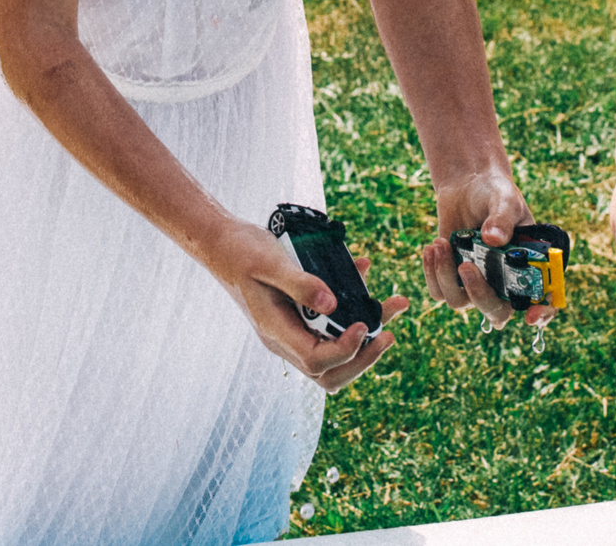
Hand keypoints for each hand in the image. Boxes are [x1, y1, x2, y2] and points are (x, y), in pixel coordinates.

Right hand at [216, 221, 407, 394]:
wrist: (222, 243)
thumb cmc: (242, 251)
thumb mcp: (271, 263)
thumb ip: (300, 284)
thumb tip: (333, 304)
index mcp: (276, 331)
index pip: (317, 361)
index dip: (346, 349)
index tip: (365, 325)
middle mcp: (285, 338)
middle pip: (330, 372)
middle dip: (364, 357)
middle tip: (388, 335)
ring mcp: (292, 330)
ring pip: (334, 352)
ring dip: (367, 335)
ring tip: (393, 307)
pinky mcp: (299, 316)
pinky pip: (330, 324)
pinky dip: (352, 309)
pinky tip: (363, 276)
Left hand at [417, 167, 552, 328]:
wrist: (467, 187)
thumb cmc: (495, 194)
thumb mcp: (505, 200)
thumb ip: (502, 218)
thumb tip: (493, 239)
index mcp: (529, 268)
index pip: (543, 302)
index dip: (541, 314)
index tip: (530, 317)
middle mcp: (504, 283)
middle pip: (496, 312)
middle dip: (479, 294)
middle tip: (466, 266)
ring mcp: (477, 283)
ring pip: (460, 302)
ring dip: (446, 276)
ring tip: (440, 243)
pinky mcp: (452, 279)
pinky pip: (439, 292)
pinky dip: (432, 272)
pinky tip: (432, 248)